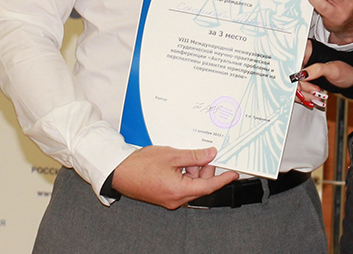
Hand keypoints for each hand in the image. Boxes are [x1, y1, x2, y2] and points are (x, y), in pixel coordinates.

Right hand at [110, 145, 238, 208]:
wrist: (119, 172)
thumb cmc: (140, 165)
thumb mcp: (172, 155)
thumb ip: (194, 156)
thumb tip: (210, 154)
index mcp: (179, 190)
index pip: (208, 186)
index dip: (223, 179)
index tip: (233, 174)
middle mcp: (175, 199)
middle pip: (200, 186)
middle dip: (204, 170)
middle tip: (205, 155)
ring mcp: (169, 199)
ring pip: (190, 185)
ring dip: (192, 171)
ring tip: (185, 156)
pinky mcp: (164, 196)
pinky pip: (181, 186)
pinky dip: (183, 175)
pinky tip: (179, 162)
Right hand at [294, 61, 352, 108]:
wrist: (352, 79)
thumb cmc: (346, 70)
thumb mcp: (333, 69)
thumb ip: (317, 70)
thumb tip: (301, 74)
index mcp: (306, 50)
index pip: (291, 63)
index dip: (294, 76)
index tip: (299, 86)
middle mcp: (302, 60)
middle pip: (291, 76)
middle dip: (302, 87)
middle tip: (315, 90)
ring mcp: (303, 71)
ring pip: (294, 85)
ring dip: (305, 94)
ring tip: (318, 94)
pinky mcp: (304, 80)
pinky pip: (299, 90)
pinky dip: (306, 96)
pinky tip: (315, 98)